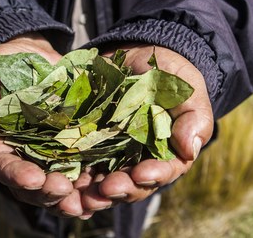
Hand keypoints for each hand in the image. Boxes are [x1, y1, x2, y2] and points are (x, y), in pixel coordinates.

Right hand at [0, 33, 84, 215]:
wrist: (31, 56)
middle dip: (49, 192)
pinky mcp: (77, 145)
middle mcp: (24, 158)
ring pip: (61, 184)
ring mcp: (52, 155)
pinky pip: (86, 167)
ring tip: (88, 200)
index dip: (17, 176)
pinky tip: (107, 185)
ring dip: (75, 195)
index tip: (33, 179)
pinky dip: (96, 179)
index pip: (4, 167)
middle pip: (34, 185)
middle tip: (64, 191)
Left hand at [79, 44, 213, 211]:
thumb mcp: (186, 91)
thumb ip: (193, 118)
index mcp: (166, 155)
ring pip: (101, 183)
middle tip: (106, 189)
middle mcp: (137, 162)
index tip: (141, 174)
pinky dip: (69, 176)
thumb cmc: (170, 77)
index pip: (162, 172)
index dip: (153, 176)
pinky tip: (60, 181)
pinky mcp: (86, 144)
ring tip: (80, 195)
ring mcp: (110, 156)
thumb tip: (189, 149)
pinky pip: (76, 165)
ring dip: (91, 193)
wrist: (138, 58)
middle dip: (118, 189)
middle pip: (129, 185)